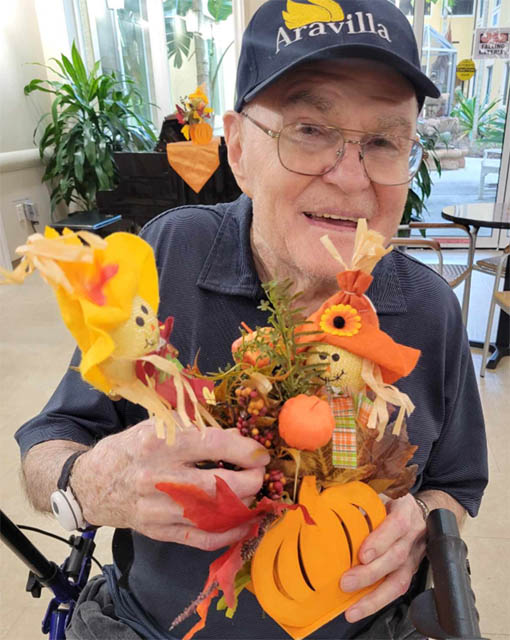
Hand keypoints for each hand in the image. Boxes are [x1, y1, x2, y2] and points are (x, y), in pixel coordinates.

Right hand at [72, 420, 269, 549]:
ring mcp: (158, 509)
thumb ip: (196, 428)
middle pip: (218, 484)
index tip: (260, 453)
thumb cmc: (131, 448)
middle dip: (250, 481)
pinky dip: (228, 534)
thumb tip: (236, 435)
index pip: (212, 444)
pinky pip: (202, 539)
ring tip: (253, 495)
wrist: (93, 483)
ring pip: (214, 514)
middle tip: (260, 475)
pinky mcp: (159, 531)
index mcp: (159, 443)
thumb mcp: (158, 426)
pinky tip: (243, 524)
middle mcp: (158, 477)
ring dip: (243, 506)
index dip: (244, 449)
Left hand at [340, 492, 426, 622]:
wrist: (418, 510)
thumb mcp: (381, 491)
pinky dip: (378, 601)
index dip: (380, 541)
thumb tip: (327, 499)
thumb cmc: (392, 500)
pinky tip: (360, 608)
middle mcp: (413, 535)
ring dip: (374, 598)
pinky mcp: (410, 571)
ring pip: (399, 581)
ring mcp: (413, 556)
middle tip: (346, 582)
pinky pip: (397, 590)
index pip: (397, 526)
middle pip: (395, 557)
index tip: (362, 554)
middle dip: (370, 573)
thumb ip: (361, 496)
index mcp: (405, 510)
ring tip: (352, 609)